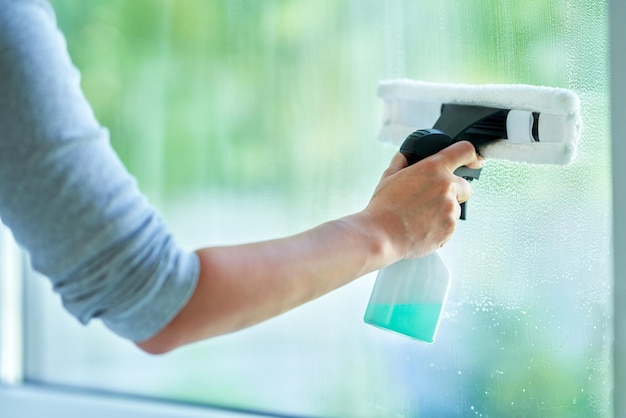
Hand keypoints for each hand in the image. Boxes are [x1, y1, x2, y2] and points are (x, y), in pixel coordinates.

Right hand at [363, 141, 482, 261]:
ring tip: (419, 218)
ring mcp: (450, 209)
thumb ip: (402, 162)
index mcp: (433, 168)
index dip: (472, 155)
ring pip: (455, 209)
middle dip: (454, 192)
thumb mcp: (389, 176)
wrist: (382, 234)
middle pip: (466, 186)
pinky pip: (450, 227)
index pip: (464, 151)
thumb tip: (405, 156)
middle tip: (432, 200)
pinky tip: (421, 228)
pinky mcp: (450, 229)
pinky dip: (439, 228)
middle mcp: (447, 187)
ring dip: (443, 212)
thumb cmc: (383, 206)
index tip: (474, 161)